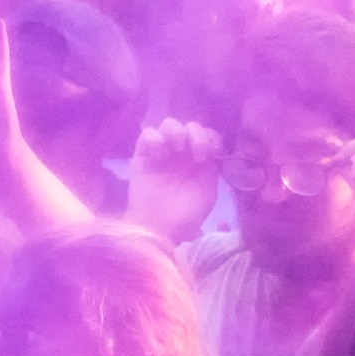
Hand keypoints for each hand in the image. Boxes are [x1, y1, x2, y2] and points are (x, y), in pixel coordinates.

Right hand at [128, 117, 223, 241]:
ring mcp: (160, 154)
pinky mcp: (141, 157)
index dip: (211, 137)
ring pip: (168, 124)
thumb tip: (212, 149)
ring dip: (176, 131)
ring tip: (178, 148)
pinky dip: (155, 138)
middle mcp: (180, 154)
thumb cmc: (185, 217)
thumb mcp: (208, 192)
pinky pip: (147, 134)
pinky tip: (160, 155)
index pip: (207, 134)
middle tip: (196, 154)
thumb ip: (211, 168)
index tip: (213, 152)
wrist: (159, 230)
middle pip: (190, 126)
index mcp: (198, 161)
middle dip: (196, 134)